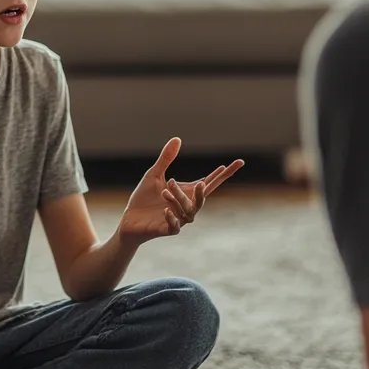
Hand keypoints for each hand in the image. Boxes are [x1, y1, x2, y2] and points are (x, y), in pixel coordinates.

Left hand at [119, 137, 243, 242]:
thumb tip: (177, 138)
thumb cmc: (143, 198)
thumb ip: (166, 159)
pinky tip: (166, 210)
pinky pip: (175, 226)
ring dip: (178, 199)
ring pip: (188, 211)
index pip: (210, 182)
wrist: (129, 220)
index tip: (238, 162)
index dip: (224, 174)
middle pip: (201, 199)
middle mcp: (186, 206)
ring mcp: (178, 219)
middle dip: (202, 192)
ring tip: (165, 189)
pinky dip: (172, 218)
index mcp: (186, 192)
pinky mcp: (166, 230)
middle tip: (199, 184)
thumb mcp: (154, 175)